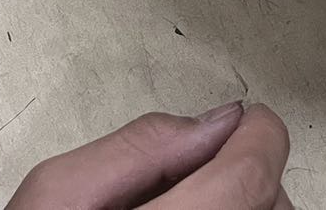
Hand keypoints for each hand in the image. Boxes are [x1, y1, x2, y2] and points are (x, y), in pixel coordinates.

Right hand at [7, 103, 291, 209]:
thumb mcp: (58, 193)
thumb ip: (141, 147)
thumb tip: (212, 124)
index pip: (252, 174)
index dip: (256, 136)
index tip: (248, 123)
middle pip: (267, 204)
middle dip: (244, 173)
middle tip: (201, 166)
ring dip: (242, 206)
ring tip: (185, 205)